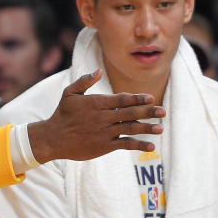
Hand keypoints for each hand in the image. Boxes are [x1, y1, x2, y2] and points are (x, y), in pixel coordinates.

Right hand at [27, 70, 165, 163]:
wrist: (53, 138)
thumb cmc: (62, 114)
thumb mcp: (70, 93)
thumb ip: (85, 81)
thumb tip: (99, 71)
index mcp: (98, 103)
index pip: (122, 99)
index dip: (138, 99)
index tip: (151, 98)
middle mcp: (104, 117)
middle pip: (131, 113)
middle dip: (148, 112)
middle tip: (163, 112)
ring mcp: (105, 132)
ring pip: (130, 129)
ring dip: (147, 128)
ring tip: (160, 128)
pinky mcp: (104, 146)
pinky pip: (125, 145)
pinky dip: (138, 145)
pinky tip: (151, 146)